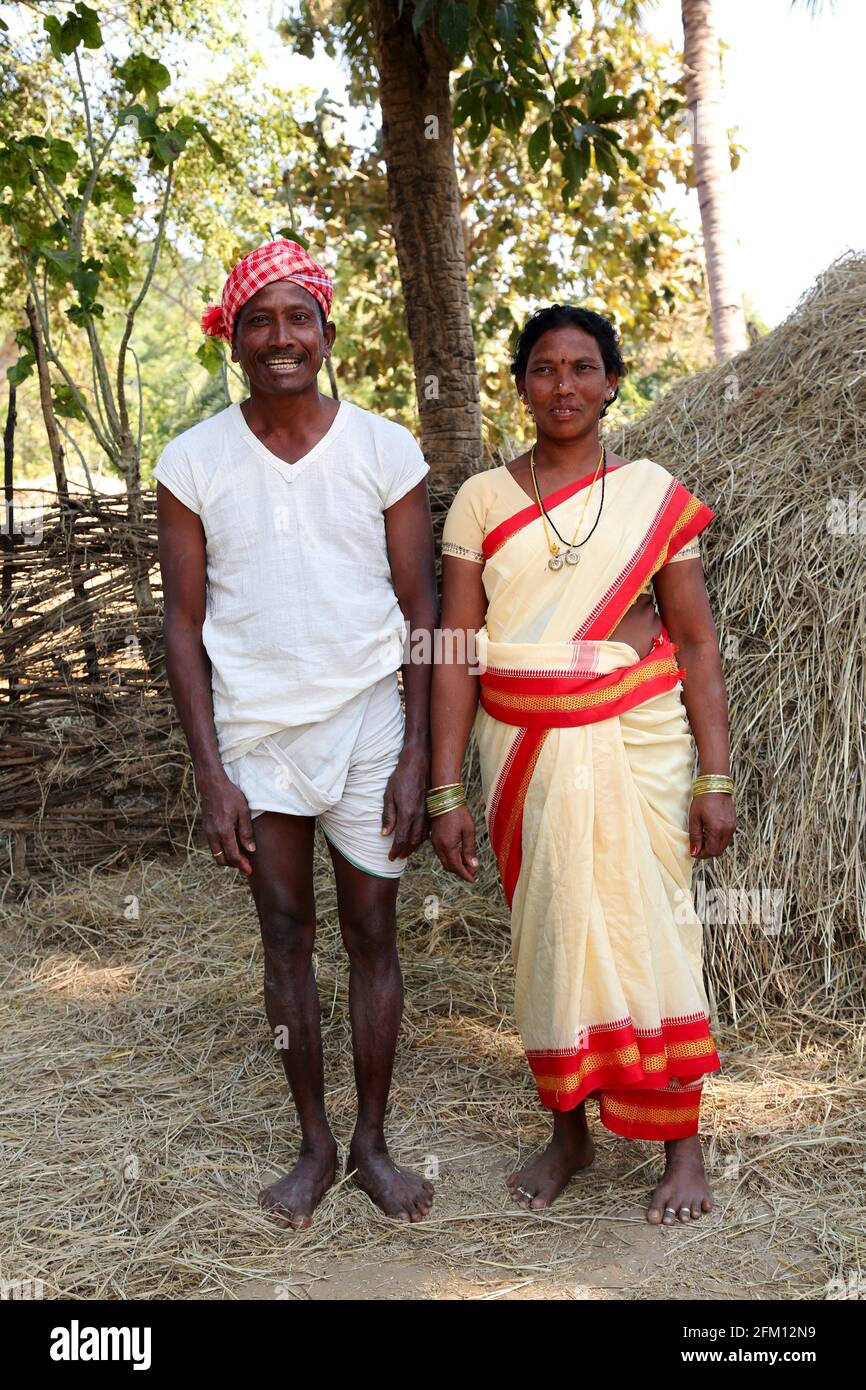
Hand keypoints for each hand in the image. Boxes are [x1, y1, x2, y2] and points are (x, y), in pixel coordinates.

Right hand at [198, 773, 256, 875]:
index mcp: (224, 831)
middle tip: (246, 863)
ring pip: (216, 854)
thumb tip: (251, 850)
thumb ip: (247, 832)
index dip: (242, 865)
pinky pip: (213, 846)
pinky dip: (222, 850)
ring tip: (241, 855)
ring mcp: (207, 832)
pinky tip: (232, 845)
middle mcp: (213, 835)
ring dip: (227, 858)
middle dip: (234, 864)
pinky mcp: (205, 829)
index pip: (233, 856)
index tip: (250, 870)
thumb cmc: (231, 796)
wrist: (212, 785)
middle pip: (221, 860)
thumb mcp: (244, 812)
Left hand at [381, 745, 428, 859]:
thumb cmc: (402, 777)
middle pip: (412, 842)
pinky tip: (417, 839)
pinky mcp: (432, 810)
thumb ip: (388, 816)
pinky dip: (422, 838)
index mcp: (407, 813)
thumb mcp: (389, 795)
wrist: (420, 763)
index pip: (401, 839)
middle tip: (397, 857)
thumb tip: (385, 833)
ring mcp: (428, 813)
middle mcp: (419, 816)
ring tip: (406, 850)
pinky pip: (428, 830)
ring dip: (413, 847)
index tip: (390, 857)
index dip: (395, 851)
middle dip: (404, 852)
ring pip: (422, 837)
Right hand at [430, 804, 478, 883]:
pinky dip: (450, 858)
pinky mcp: (434, 838)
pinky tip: (458, 855)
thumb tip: (473, 865)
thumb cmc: (458, 812)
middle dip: (460, 872)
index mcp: (448, 845)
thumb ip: (469, 849)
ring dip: (455, 865)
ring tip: (467, 864)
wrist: (444, 798)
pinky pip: (441, 854)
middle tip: (472, 872)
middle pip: (449, 867)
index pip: (456, 867)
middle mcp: (439, 846)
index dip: (465, 875)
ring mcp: (435, 843)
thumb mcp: (468, 830)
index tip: (473, 880)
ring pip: (444, 861)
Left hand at [689, 793, 735, 859]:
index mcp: (717, 830)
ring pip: (723, 846)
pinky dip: (718, 840)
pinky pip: (726, 838)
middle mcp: (727, 831)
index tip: (693, 852)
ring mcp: (732, 828)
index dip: (701, 854)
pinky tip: (709, 832)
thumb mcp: (694, 819)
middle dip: (707, 852)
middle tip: (697, 846)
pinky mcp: (733, 824)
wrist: (716, 786)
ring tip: (702, 837)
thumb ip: (695, 837)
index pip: (711, 851)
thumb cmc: (703, 800)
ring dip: (712, 846)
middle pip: (718, 851)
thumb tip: (694, 852)